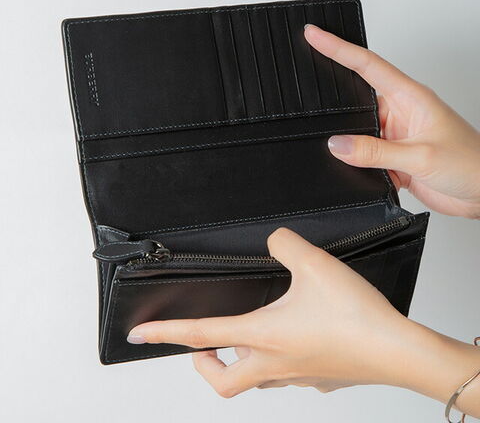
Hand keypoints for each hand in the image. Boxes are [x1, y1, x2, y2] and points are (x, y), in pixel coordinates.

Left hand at [127, 228, 479, 414]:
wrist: (398, 350)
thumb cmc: (355, 317)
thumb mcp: (313, 264)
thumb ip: (284, 244)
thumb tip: (274, 239)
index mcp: (264, 335)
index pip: (201, 334)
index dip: (165, 333)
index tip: (140, 334)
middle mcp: (274, 362)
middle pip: (222, 381)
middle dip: (202, 363)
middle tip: (200, 347)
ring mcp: (297, 375)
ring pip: (254, 380)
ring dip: (238, 362)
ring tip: (240, 339)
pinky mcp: (318, 377)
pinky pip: (286, 375)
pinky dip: (275, 361)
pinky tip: (291, 339)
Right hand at [304, 24, 479, 218]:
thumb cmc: (471, 164)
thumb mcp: (420, 156)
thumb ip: (375, 151)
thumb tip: (337, 144)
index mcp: (411, 97)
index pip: (367, 65)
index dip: (338, 48)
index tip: (315, 35)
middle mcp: (401, 113)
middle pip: (356, 99)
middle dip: (335, 100)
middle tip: (311, 93)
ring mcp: (395, 136)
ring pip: (357, 131)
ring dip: (349, 141)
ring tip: (341, 148)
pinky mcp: (392, 157)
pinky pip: (362, 154)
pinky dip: (354, 162)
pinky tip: (352, 168)